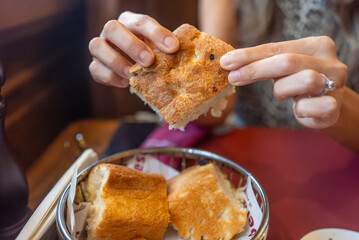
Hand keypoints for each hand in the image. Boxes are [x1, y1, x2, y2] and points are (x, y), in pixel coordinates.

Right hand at [88, 11, 179, 86]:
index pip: (142, 22)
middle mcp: (112, 31)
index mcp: (131, 22)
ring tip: (132, 75)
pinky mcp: (95, 65)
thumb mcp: (163, 50)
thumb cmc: (154, 57)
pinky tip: (125, 83)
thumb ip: (172, 50)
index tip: (173, 46)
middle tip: (149, 61)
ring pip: (96, 46)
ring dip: (116, 61)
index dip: (157, 33)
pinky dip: (109, 76)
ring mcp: (101, 47)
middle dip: (131, 45)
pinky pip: (95, 69)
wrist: (139, 69)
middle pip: (113, 28)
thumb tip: (192, 55)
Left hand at [220, 36, 347, 128]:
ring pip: (302, 81)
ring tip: (282, 95)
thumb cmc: (299, 85)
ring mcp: (335, 83)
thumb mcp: (284, 70)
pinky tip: (300, 108)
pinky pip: (308, 107)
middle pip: (287, 62)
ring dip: (282, 90)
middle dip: (255, 70)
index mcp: (316, 46)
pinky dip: (299, 110)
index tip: (226, 61)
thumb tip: (229, 63)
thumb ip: (264, 63)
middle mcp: (329, 61)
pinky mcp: (334, 107)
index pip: (276, 48)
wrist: (328, 108)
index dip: (249, 55)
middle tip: (232, 78)